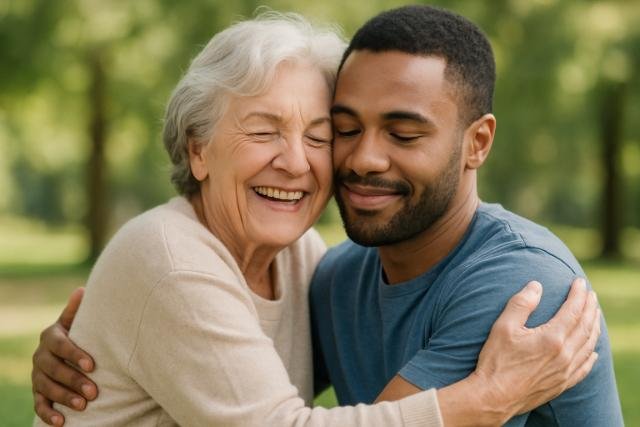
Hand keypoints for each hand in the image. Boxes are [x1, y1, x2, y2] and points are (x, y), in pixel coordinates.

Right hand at [32, 287, 97, 425]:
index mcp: (51, 336)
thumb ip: (78, 310)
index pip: (60, 345)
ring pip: (46, 387)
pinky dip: (48, 414)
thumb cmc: (79, 332)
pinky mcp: (37, 392)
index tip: (92, 365)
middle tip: (93, 392)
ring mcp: (37, 375)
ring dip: (64, 398)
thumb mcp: (77, 321)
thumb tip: (82, 290)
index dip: (75, 355)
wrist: (66, 349)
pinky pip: (39, 404)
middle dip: (73, 380)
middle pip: (53, 369)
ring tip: (83, 406)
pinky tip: (61, 422)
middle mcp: (40, 355)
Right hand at [472, 278, 599, 423]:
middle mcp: (565, 355)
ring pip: (589, 345)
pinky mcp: (562, 384)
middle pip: (585, 326)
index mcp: (552, 338)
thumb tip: (536, 285)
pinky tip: (593, 351)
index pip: (573, 311)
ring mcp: (566, 371)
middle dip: (590, 307)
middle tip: (591, 294)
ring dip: (594, 327)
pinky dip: (591, 356)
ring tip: (595, 315)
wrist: (494, 397)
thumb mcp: (503, 327)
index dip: (578, 295)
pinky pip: (585, 368)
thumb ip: (521, 304)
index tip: (579, 282)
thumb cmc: (496, 361)